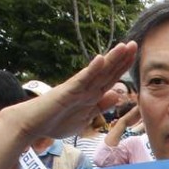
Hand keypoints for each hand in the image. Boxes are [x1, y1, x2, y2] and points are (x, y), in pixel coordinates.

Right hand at [8, 42, 137, 140]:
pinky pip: (82, 80)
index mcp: (91, 95)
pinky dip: (92, 70)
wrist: (33, 125)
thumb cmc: (56, 121)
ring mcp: (77, 88)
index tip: (135, 55)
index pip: (110, 78)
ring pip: (97, 72)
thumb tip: (116, 95)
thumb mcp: (86, 117)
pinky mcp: (67, 91)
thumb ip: (100, 107)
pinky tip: (101, 59)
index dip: (123, 67)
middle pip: (107, 72)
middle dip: (121, 59)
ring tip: (122, 46)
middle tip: (134, 44)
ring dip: (110, 60)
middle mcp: (86, 88)